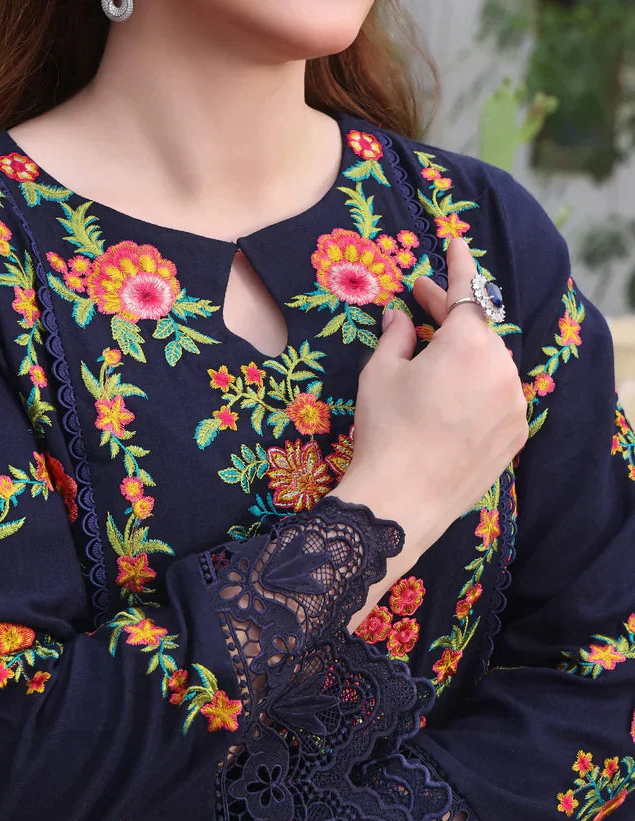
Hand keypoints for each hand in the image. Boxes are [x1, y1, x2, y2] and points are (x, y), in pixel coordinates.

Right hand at [331, 236, 526, 629]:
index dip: (458, 265)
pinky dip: (479, 391)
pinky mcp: (516, 434)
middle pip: (478, 331)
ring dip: (465, 358)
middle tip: (421, 306)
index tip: (456, 243)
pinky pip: (499, 398)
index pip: (466, 292)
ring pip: (490, 365)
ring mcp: (514, 403)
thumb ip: (396, 336)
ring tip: (431, 368)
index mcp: (467, 344)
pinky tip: (450, 404)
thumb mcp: (379, 374)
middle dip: (450, 318)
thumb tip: (401, 316)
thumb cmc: (385, 431)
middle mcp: (500, 368)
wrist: (403, 500)